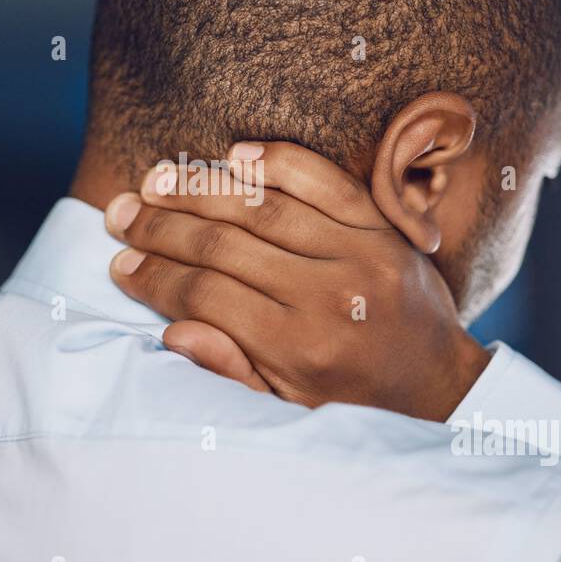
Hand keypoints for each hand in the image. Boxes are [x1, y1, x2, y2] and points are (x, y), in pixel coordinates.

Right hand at [104, 142, 489, 420]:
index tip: (122, 263)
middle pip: (225, 244)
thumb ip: (231, 369)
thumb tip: (173, 328)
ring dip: (202, 188)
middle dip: (162, 227)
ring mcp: (361, 252)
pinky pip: (322, 178)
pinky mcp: (383, 224)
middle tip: (122, 215)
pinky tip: (233, 155)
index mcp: (301, 348)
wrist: (438, 381)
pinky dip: (276, 161)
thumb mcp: (287, 406)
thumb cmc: (350, 397)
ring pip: (264, 205)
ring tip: (157, 181)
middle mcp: (331, 295)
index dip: (155, 276)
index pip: (206, 296)